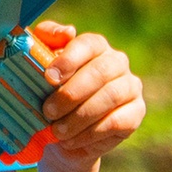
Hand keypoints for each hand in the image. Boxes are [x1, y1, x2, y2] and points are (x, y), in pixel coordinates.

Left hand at [30, 21, 144, 171]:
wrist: (58, 131)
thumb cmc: (45, 92)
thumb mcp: (36, 65)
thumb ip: (45, 40)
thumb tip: (66, 31)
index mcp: (94, 46)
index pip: (88, 44)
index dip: (69, 59)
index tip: (48, 78)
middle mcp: (117, 62)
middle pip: (100, 72)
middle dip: (70, 94)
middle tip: (47, 111)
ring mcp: (130, 87)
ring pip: (109, 97)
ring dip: (79, 117)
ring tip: (56, 130)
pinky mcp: (136, 113)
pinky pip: (118, 122)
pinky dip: (91, 133)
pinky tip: (72, 139)